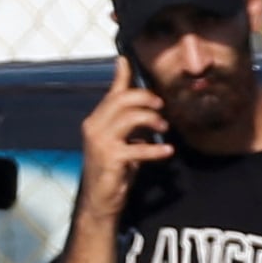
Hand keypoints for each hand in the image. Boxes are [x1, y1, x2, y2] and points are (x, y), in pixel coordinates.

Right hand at [73, 60, 171, 223]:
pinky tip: (167, 151)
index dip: (122, 76)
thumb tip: (147, 109)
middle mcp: (94, 127)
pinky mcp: (110, 158)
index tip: (127, 60)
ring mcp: (100, 142)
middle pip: (122, 99)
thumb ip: (130, 122)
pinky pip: (138, 147)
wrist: (101, 202)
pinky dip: (156, 149)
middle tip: (161, 107)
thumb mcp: (123, 141)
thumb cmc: (114, 171)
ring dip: (152, 119)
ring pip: (129, 117)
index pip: (112, 93)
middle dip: (146, 98)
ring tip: (164, 128)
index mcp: (96, 120)